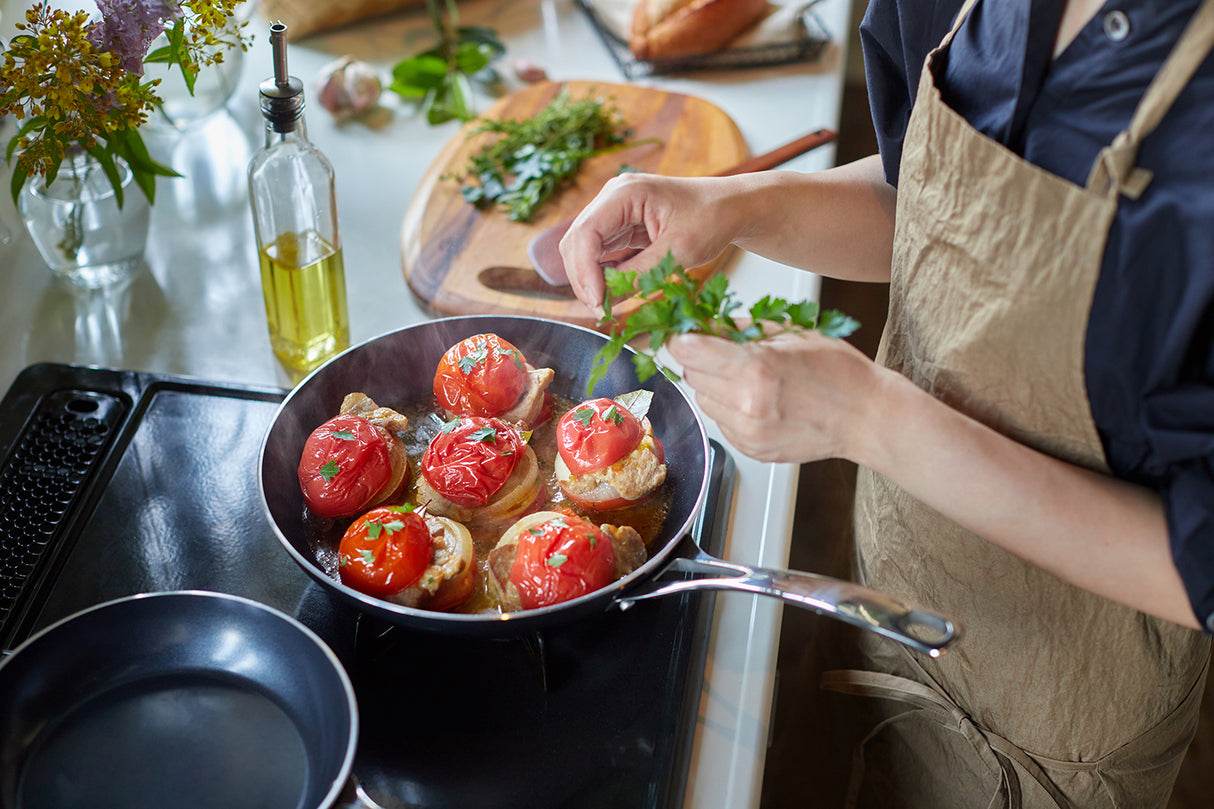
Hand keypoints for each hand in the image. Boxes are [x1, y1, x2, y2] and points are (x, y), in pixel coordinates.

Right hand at [558, 173, 738, 309]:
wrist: (731, 208)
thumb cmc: (713, 219)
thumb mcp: (680, 251)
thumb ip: (641, 274)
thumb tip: (608, 300)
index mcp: (626, 192)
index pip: (586, 232)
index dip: (584, 270)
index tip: (597, 301)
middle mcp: (613, 197)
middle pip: (577, 241)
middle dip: (583, 278)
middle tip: (601, 310)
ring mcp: (614, 211)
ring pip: (583, 249)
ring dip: (590, 279)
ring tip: (606, 306)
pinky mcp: (620, 226)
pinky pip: (599, 253)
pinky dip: (602, 275)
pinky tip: (613, 294)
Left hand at [667, 329, 880, 463]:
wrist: (866, 418)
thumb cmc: (838, 372)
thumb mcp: (791, 332)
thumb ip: (742, 328)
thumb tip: (704, 323)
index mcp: (755, 368)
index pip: (688, 350)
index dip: (683, 338)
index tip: (686, 334)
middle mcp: (746, 404)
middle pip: (692, 375)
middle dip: (702, 360)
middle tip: (726, 353)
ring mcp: (747, 431)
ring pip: (703, 400)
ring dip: (715, 386)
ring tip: (749, 378)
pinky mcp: (750, 449)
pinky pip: (720, 422)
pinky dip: (730, 409)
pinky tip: (758, 401)